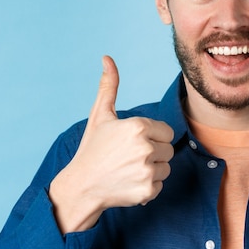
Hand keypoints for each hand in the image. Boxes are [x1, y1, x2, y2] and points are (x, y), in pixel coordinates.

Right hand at [49, 56, 174, 233]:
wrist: (80, 187)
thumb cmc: (92, 149)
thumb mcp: (100, 115)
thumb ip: (109, 86)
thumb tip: (107, 58)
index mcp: (138, 126)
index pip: (166, 131)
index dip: (151, 137)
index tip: (132, 143)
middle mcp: (145, 147)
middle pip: (168, 149)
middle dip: (153, 153)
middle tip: (128, 158)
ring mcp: (146, 170)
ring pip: (166, 168)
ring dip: (151, 171)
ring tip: (128, 170)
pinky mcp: (147, 190)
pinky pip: (160, 186)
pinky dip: (147, 187)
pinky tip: (128, 183)